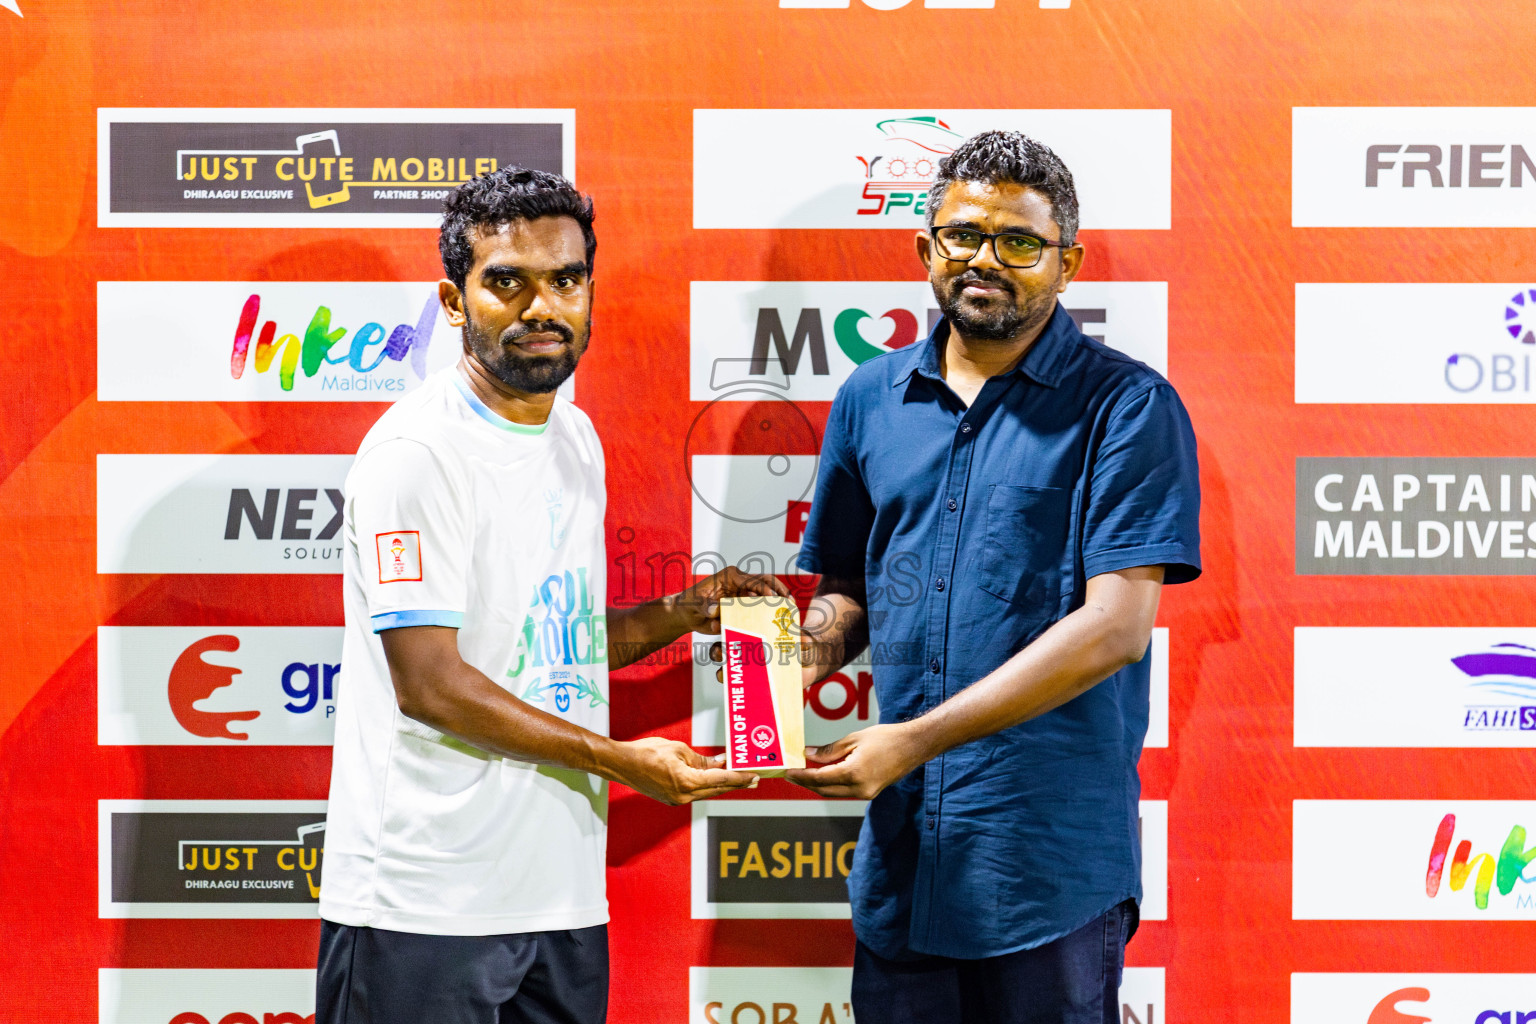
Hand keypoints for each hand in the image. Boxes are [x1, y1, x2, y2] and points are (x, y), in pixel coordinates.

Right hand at [609, 736, 758, 804]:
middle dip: (736, 784)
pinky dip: (707, 786)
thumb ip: (702, 759)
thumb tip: (720, 762)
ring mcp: (677, 800)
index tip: (754, 777)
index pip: (721, 780)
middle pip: (717, 790)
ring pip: (707, 793)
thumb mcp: (679, 750)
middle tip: (754, 780)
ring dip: (722, 786)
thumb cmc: (647, 752)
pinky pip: (695, 793)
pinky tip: (715, 779)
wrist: (622, 765)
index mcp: (687, 781)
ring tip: (739, 779)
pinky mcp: (672, 800)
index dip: (740, 778)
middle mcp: (684, 796)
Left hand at [675, 565, 790, 635]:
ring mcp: (743, 593)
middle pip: (765, 582)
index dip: (765, 589)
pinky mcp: (743, 604)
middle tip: (791, 603)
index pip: (753, 580)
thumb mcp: (694, 604)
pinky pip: (759, 607)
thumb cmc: (688, 604)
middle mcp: (739, 582)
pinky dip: (769, 613)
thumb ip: (705, 606)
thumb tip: (716, 610)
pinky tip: (779, 622)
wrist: (686, 613)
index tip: (775, 600)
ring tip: (790, 615)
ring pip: (766, 594)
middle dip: (780, 590)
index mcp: (730, 576)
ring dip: (778, 602)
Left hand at [783, 723, 928, 799]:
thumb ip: (829, 750)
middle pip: (824, 790)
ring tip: (802, 774)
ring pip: (833, 793)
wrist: (913, 746)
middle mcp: (860, 788)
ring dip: (817, 785)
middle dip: (805, 783)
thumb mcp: (853, 739)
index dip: (801, 776)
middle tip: (790, 774)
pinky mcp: (870, 792)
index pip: (820, 778)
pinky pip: (844, 791)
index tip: (788, 771)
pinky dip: (831, 784)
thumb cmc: (886, 738)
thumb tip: (809, 755)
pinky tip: (822, 775)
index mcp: (854, 773)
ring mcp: (866, 793)